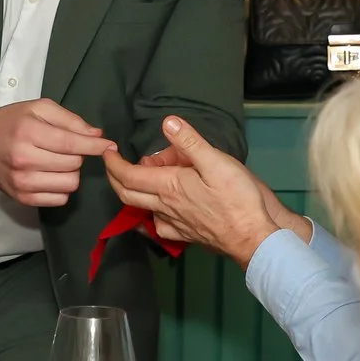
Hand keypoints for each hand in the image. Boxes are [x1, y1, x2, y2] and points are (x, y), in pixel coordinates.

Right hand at [0, 100, 115, 206]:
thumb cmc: (11, 122)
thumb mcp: (38, 108)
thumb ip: (69, 119)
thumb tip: (96, 134)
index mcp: (28, 132)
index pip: (71, 144)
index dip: (94, 145)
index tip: (109, 145)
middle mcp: (24, 159)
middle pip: (74, 164)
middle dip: (78, 155)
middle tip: (67, 148)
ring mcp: (23, 182)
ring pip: (70, 184)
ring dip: (71, 173)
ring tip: (58, 162)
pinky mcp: (23, 198)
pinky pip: (60, 199)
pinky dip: (62, 188)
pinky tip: (52, 176)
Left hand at [102, 116, 310, 264]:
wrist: (253, 238)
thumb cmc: (237, 198)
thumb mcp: (217, 162)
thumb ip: (190, 142)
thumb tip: (167, 123)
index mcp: (168, 187)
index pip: (128, 175)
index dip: (113, 163)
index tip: (107, 151)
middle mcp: (164, 207)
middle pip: (127, 194)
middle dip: (116, 177)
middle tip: (116, 162)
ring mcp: (173, 224)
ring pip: (142, 208)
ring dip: (137, 191)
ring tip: (150, 176)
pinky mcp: (185, 236)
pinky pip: (159, 224)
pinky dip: (152, 212)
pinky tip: (160, 209)